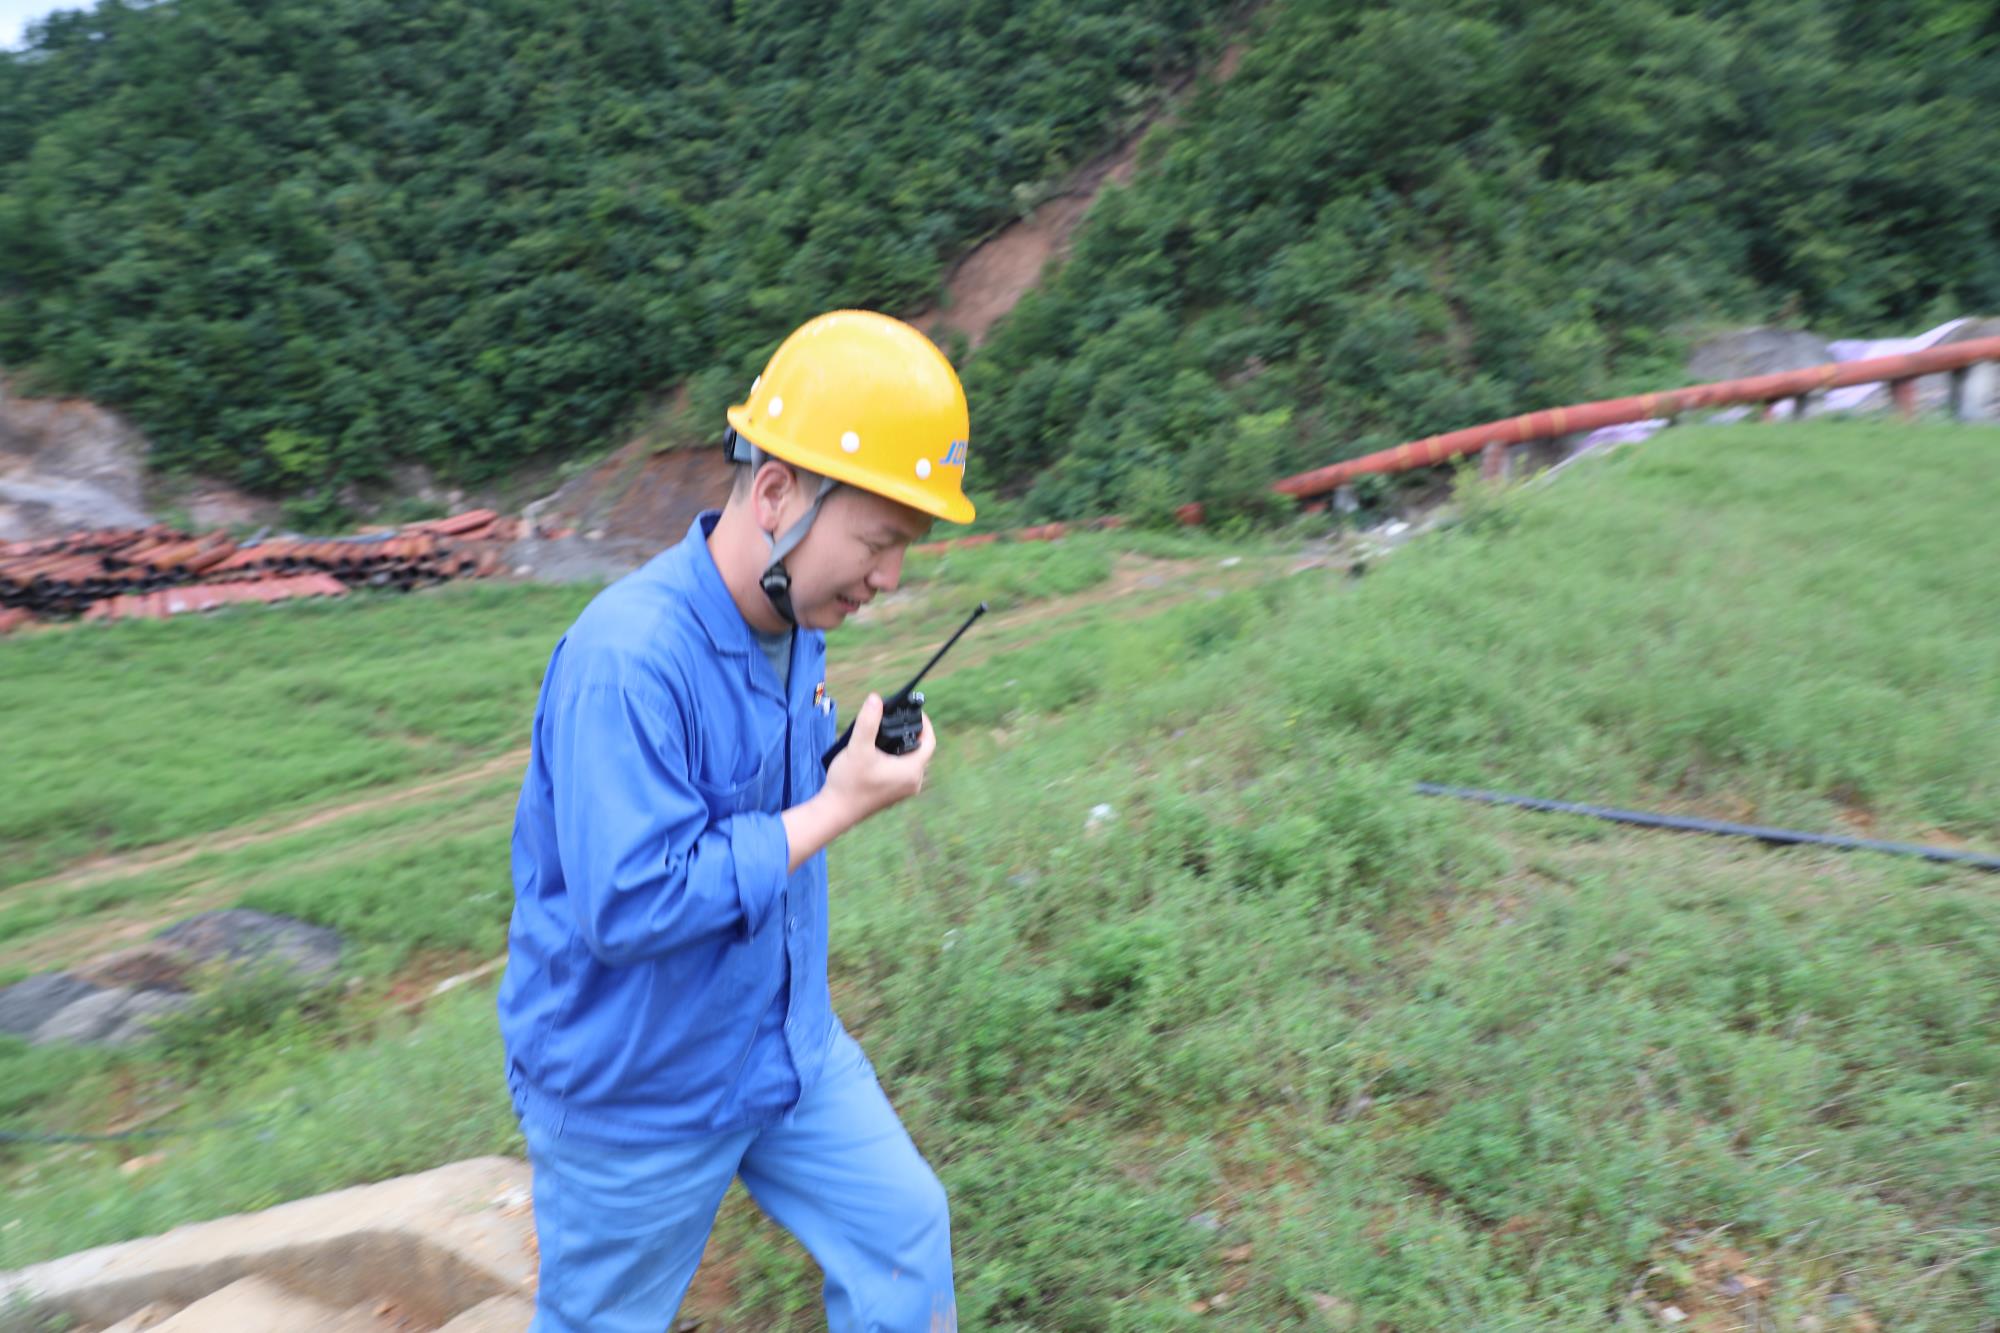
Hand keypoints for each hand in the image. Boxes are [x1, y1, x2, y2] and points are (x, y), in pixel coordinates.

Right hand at [823, 693, 936, 823]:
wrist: (835, 811)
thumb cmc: (848, 782)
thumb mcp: (858, 747)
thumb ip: (868, 722)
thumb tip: (876, 699)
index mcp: (911, 771)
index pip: (930, 742)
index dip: (925, 724)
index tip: (913, 712)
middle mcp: (913, 782)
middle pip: (921, 750)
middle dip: (911, 732)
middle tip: (896, 718)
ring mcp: (904, 790)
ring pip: (911, 760)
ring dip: (903, 745)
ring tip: (887, 732)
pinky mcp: (894, 793)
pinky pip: (903, 770)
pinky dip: (897, 757)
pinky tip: (881, 751)